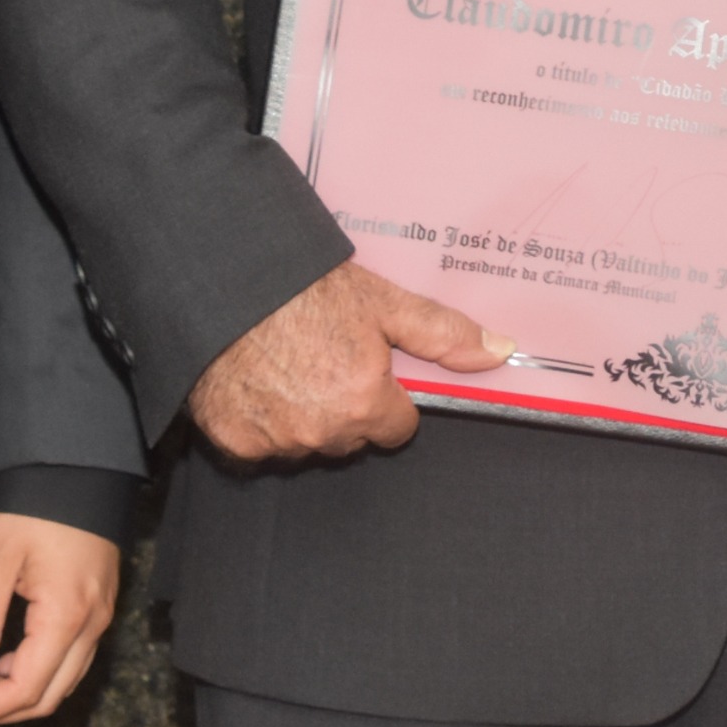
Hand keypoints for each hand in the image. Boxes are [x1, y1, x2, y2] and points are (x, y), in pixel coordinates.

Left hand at [0, 514, 123, 726]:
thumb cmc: (36, 507)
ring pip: (60, 682)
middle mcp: (91, 626)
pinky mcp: (96, 607)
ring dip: (14, 693)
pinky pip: (68, 660)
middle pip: (47, 697)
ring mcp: (99, 618)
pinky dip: (33, 672)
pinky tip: (0, 662)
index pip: (25, 688)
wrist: (78, 469)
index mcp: (66, 617)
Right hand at [184, 261, 513, 464]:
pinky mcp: (234, 442)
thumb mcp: (382, 301)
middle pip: (351, 437)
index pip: (397, 427)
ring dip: (302, 416)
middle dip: (345, 406)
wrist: (225, 280)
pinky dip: (259, 421)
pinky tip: (255, 381)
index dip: (385, 395)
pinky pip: (260, 445)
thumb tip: (500, 351)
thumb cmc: (303, 289)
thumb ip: (442, 333)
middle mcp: (322, 432)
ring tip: (286, 363)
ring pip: (307, 443)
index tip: (365, 366)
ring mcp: (275, 442)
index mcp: (364, 402)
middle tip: (323, 357)